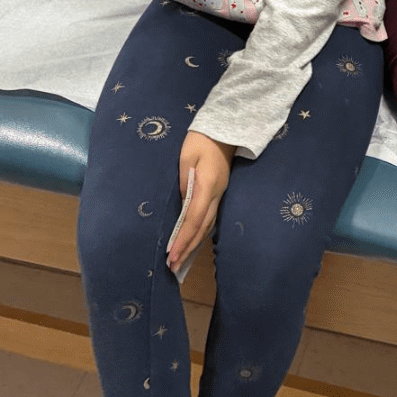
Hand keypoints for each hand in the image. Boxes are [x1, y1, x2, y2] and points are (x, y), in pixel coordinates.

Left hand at [168, 131, 235, 271]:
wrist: (225, 128)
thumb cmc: (201, 139)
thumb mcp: (186, 157)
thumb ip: (183, 182)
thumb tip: (181, 205)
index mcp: (207, 185)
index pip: (193, 219)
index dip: (183, 239)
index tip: (171, 256)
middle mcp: (216, 193)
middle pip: (202, 227)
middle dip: (188, 248)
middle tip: (173, 267)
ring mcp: (220, 193)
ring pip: (208, 224)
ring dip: (194, 243)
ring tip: (181, 259)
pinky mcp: (219, 191)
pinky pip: (210, 217)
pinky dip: (200, 232)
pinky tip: (193, 240)